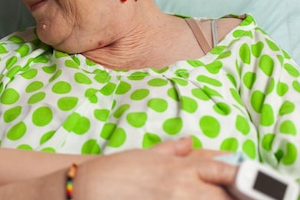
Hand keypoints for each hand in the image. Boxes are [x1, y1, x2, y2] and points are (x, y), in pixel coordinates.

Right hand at [74, 137, 237, 199]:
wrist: (91, 189)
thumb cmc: (116, 170)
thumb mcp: (146, 154)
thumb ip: (172, 150)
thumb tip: (190, 142)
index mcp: (179, 166)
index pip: (223, 168)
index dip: (240, 174)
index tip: (246, 176)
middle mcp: (184, 186)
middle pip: (224, 193)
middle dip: (231, 193)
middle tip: (226, 192)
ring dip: (215, 199)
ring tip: (207, 195)